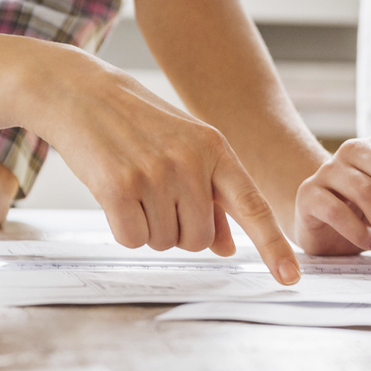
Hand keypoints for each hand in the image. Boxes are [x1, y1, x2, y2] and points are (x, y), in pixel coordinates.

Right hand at [0, 34, 300, 284]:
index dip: (273, 246)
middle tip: (154, 193)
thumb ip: (211, 196)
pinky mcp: (118, 187)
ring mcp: (155, 174)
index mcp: (216, 149)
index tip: (291, 278)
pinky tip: (114, 195)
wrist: (78, 92)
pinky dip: (122, 228)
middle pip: (198, 241)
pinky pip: (132, 239)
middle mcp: (191, 162)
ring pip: (164, 242)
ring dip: (148, 227)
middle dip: (176, 230)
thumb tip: (227, 247)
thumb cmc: (136, 124)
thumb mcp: (184, 148)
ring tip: (133, 186)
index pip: (253, 206)